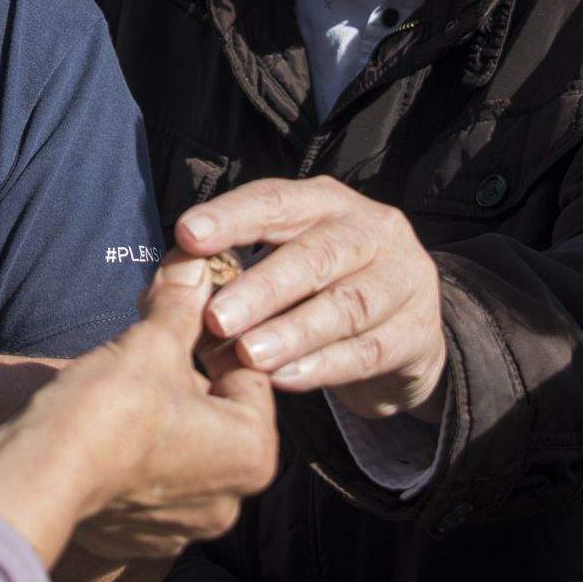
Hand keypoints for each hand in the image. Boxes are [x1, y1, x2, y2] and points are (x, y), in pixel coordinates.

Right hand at [0, 258, 277, 575]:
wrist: (33, 476)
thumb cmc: (104, 410)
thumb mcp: (149, 343)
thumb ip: (180, 303)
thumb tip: (196, 263)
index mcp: (253, 455)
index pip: (247, 375)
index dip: (212, 336)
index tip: (183, 315)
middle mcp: (229, 503)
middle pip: (215, 419)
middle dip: (186, 380)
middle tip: (148, 347)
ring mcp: (182, 530)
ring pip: (181, 453)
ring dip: (160, 421)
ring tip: (121, 390)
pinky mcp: (138, 544)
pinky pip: (147, 489)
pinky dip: (132, 461)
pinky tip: (102, 433)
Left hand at [178, 177, 447, 422]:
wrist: (406, 332)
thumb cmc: (322, 292)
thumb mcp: (284, 265)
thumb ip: (233, 269)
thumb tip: (164, 290)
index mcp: (327, 204)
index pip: (277, 201)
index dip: (232, 217)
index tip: (188, 236)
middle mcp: (371, 231)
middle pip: (315, 255)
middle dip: (262, 287)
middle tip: (216, 319)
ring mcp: (403, 280)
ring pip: (345, 307)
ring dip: (292, 333)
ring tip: (249, 357)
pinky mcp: (418, 333)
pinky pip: (368, 352)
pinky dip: (323, 368)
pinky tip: (285, 381)